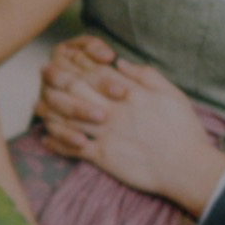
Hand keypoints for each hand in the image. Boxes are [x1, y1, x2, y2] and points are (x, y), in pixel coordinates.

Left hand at [39, 54, 224, 216]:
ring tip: (38, 105)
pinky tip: (46, 139)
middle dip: (56, 79)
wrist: (186, 167)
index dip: (77, 63)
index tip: (64, 57)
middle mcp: (113, 110)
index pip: (96, 72)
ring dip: (50, 110)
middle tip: (44, 72)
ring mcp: (106, 133)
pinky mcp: (103, 156)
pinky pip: (73, 148)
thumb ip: (145, 75)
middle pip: (76, 90)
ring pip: (69, 118)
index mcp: (130, 92)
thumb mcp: (171, 93)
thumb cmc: (184, 129)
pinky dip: (57, 143)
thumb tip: (120, 63)